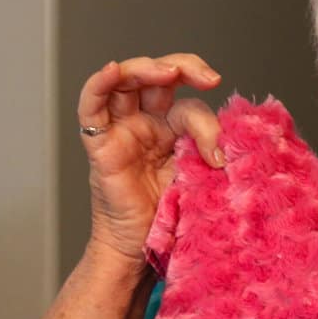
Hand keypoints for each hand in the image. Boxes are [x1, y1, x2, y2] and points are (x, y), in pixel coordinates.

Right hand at [77, 55, 222, 265]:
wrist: (141, 251)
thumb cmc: (167, 219)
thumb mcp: (197, 177)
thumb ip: (207, 154)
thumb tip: (223, 147)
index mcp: (171, 131)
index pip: (188, 103)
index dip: (208, 110)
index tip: (226, 128)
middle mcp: (145, 125)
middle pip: (157, 78)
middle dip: (184, 67)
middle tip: (207, 77)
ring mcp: (121, 131)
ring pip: (126, 82)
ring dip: (147, 68)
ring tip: (169, 72)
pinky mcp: (100, 145)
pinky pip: (91, 107)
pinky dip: (98, 84)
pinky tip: (112, 70)